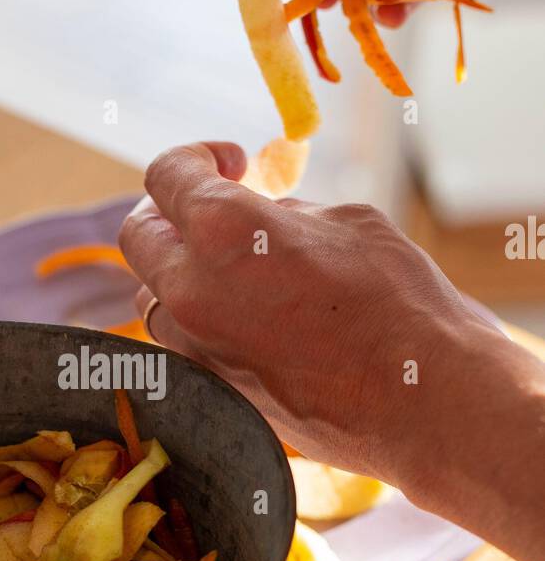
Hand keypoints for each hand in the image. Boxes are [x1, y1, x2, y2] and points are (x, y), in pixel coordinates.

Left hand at [120, 143, 544, 560]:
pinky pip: (181, 348)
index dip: (196, 158)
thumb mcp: (347, 224)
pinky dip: (200, 326)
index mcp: (222, 229)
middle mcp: (190, 289)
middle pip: (138, 235)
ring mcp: (193, 350)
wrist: (423, 402)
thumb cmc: (400, 304)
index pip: (167, 175)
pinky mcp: (209, 394)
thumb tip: (260, 215)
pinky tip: (248, 322)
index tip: (229, 163)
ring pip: (153, 298)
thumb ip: (283, 215)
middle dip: (170, 212)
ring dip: (180, 276)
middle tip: (213, 210)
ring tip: (233, 272)